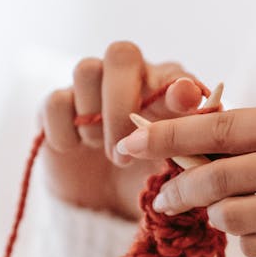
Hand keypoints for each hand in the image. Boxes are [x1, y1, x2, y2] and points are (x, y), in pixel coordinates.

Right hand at [39, 41, 205, 220]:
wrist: (107, 202)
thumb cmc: (147, 174)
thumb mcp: (174, 165)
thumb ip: (190, 137)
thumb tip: (200, 104)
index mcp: (164, 89)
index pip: (173, 74)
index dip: (178, 87)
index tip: (185, 104)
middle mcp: (127, 79)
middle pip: (120, 54)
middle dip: (122, 105)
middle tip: (126, 153)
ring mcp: (89, 90)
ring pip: (85, 70)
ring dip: (95, 118)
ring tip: (107, 154)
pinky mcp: (56, 108)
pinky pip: (55, 103)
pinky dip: (65, 132)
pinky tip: (76, 150)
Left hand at [116, 98, 255, 256]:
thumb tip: (186, 145)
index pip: (219, 126)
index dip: (167, 137)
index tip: (129, 143)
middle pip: (217, 177)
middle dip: (179, 191)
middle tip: (164, 200)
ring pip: (231, 219)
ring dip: (221, 220)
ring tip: (242, 214)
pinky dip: (255, 244)